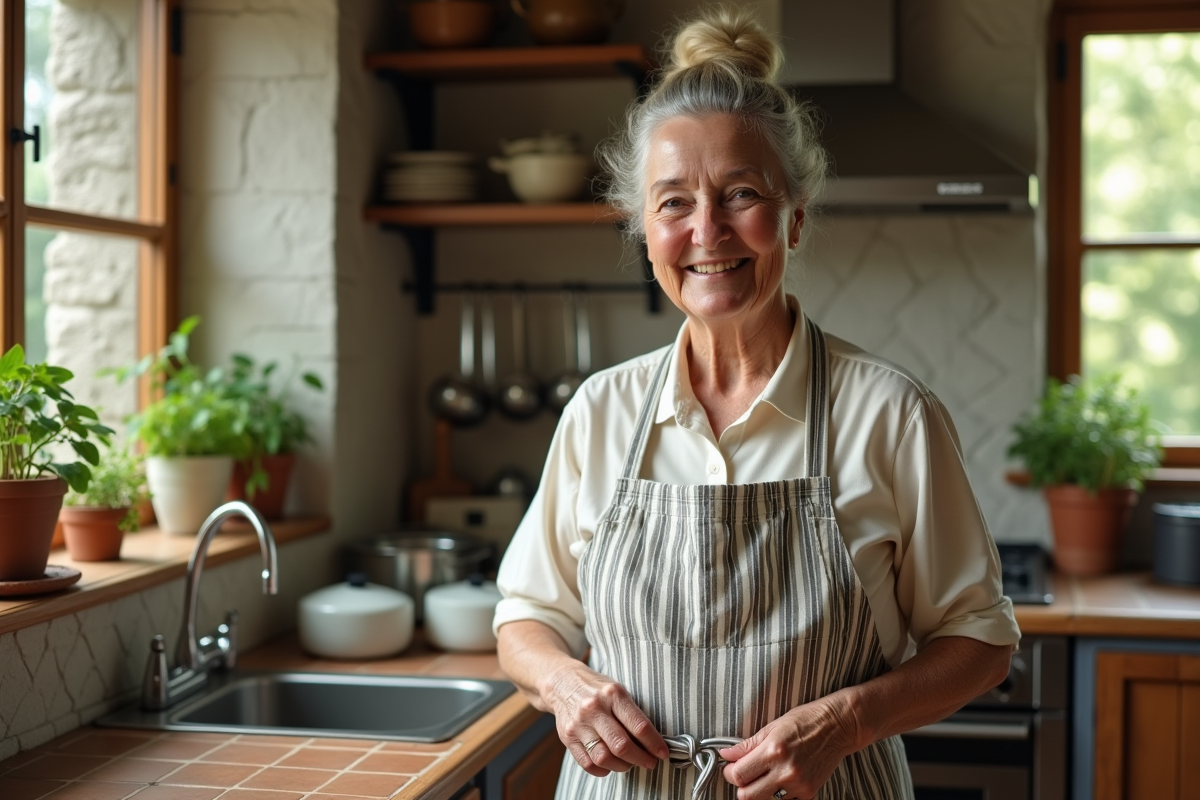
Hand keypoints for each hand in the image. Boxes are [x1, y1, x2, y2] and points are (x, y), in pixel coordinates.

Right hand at [542, 662, 669, 776]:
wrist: (563, 682)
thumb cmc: (597, 688)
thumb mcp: (617, 690)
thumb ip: (631, 713)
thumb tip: (652, 741)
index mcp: (612, 694)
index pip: (638, 725)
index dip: (654, 743)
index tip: (662, 753)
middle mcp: (594, 708)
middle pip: (622, 745)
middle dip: (641, 759)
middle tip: (650, 762)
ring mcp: (579, 724)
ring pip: (604, 757)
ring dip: (622, 766)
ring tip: (629, 763)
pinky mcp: (567, 737)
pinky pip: (587, 763)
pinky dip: (603, 769)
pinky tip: (610, 764)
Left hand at [718, 697, 858, 798]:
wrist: (838, 726)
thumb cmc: (806, 721)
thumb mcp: (772, 727)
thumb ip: (747, 745)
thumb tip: (726, 754)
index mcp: (773, 751)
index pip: (739, 775)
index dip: (729, 773)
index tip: (731, 768)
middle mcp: (786, 771)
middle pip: (747, 796)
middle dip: (741, 786)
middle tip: (744, 774)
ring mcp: (799, 785)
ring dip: (759, 791)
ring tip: (764, 775)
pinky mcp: (809, 793)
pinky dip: (778, 794)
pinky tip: (780, 779)